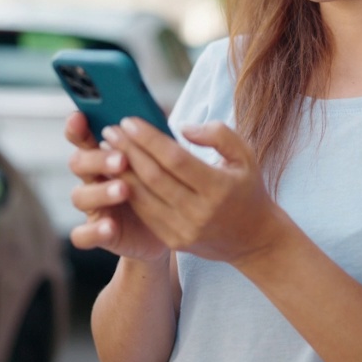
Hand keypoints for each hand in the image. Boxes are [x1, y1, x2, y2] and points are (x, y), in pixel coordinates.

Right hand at [64, 112, 168, 263]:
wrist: (169, 230)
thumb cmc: (165, 186)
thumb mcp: (164, 160)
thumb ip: (156, 137)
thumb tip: (160, 110)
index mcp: (105, 154)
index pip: (83, 135)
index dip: (77, 126)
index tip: (80, 116)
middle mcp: (94, 178)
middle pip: (78, 162)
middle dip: (97, 158)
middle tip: (122, 159)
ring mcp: (94, 207)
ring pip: (79, 196)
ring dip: (100, 191)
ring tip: (124, 189)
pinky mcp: (99, 234)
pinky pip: (82, 235)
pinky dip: (93, 231)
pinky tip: (110, 226)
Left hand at [99, 117, 287, 265]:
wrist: (255, 239)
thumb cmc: (248, 189)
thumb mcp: (246, 156)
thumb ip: (219, 134)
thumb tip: (183, 127)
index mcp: (219, 188)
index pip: (175, 159)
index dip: (149, 139)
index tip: (128, 120)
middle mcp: (200, 213)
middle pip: (154, 177)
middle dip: (128, 151)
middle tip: (110, 130)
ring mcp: (184, 230)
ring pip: (143, 197)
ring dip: (121, 171)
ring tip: (107, 149)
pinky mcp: (174, 241)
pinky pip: (144, 213)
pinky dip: (128, 191)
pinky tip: (119, 173)